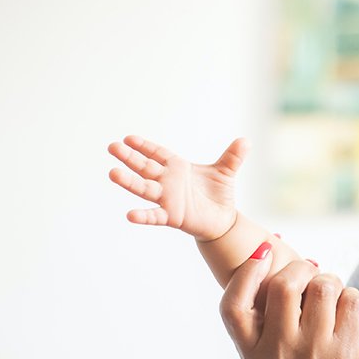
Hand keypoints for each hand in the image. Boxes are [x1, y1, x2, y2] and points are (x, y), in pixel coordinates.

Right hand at [108, 134, 245, 240]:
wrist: (223, 219)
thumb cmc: (217, 193)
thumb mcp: (226, 172)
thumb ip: (233, 156)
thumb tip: (246, 140)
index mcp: (177, 167)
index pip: (157, 153)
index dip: (144, 146)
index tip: (128, 138)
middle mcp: (167, 182)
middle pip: (145, 167)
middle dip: (129, 157)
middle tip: (112, 147)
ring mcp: (167, 199)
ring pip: (145, 188)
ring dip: (129, 181)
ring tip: (112, 173)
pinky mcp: (172, 216)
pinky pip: (155, 216)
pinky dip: (143, 216)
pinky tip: (130, 215)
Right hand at [220, 251, 358, 358]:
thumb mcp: (263, 357)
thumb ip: (260, 318)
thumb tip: (267, 254)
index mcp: (252, 353)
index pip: (233, 307)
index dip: (245, 274)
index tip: (262, 253)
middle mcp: (279, 353)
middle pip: (284, 286)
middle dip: (302, 269)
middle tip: (310, 274)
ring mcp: (315, 355)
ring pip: (324, 287)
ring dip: (330, 282)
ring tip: (331, 295)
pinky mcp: (348, 356)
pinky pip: (352, 301)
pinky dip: (351, 297)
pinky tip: (347, 310)